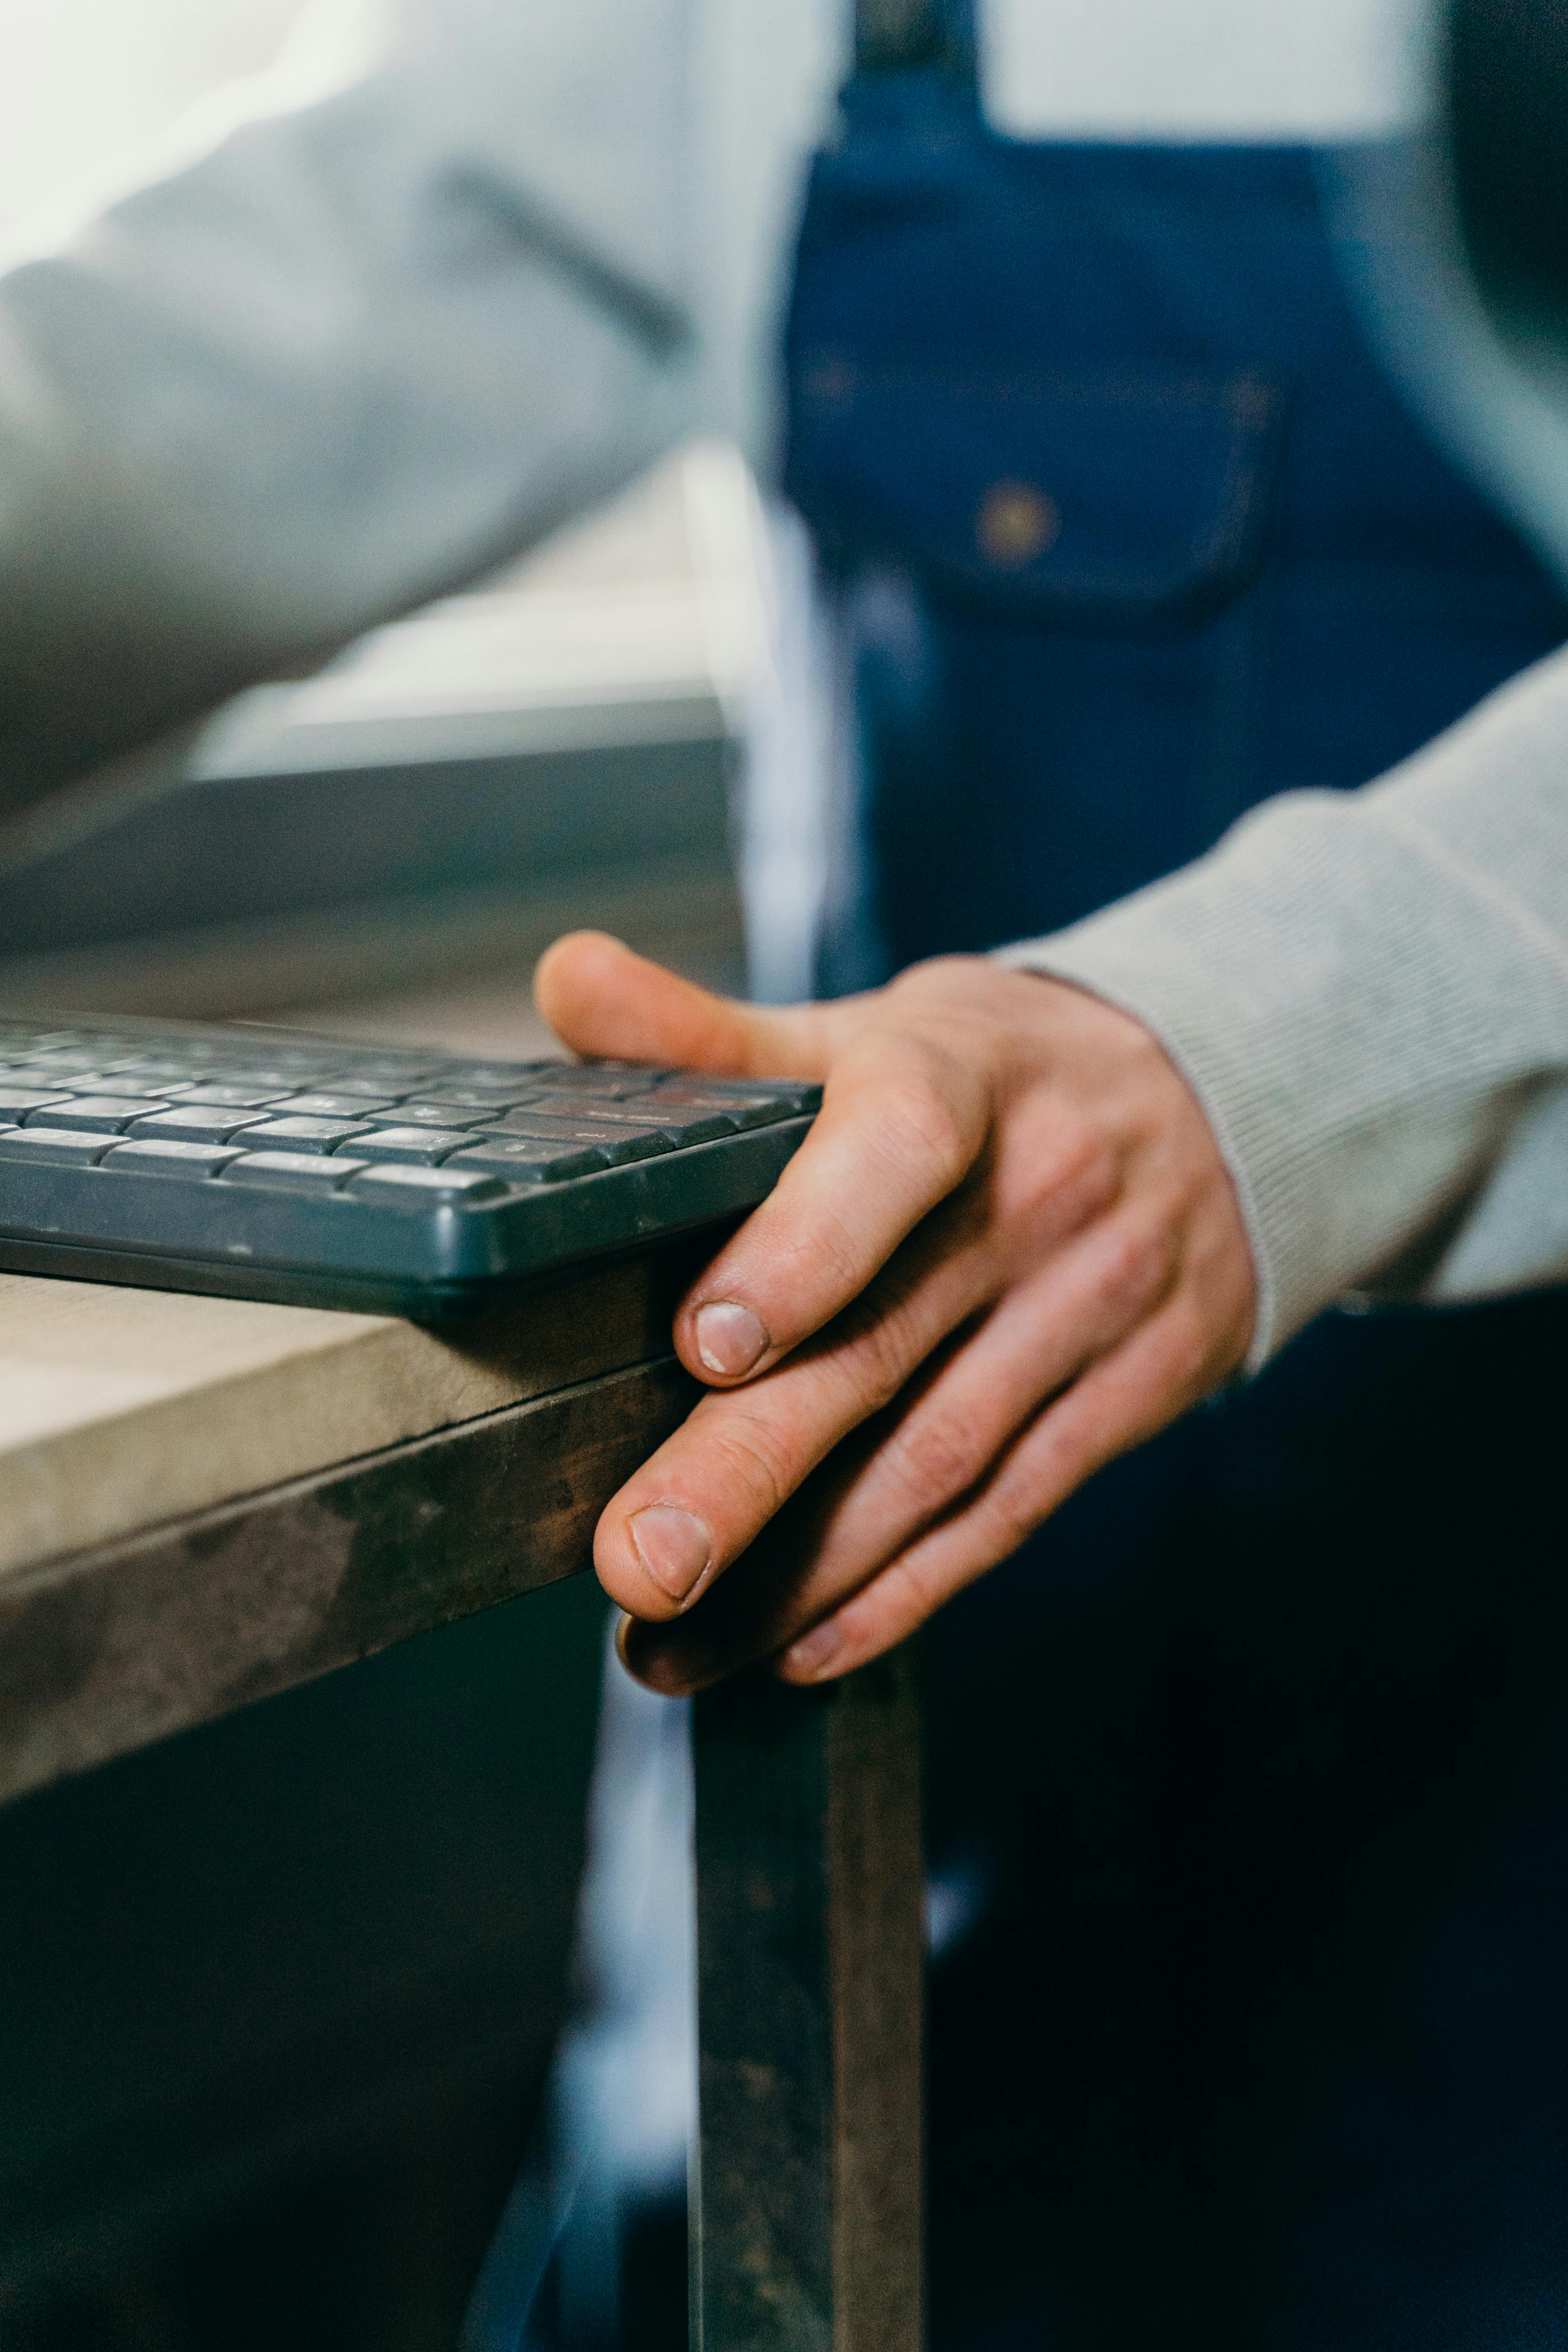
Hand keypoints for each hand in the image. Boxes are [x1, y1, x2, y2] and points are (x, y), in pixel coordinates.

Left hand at [534, 931, 1256, 1690]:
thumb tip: (562, 978)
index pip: (892, 1152)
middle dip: (750, 1469)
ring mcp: (1098, 1303)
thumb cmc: (1000, 1073)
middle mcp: (1040, 1194)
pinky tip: (800, 1646)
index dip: (805, 1248)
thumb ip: (710, 1034)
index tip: (707, 1344)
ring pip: (939, 1463)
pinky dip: (902, 1590)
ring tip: (667, 1644)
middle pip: (883, 1349)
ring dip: (801, 1573)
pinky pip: (1009, 1509)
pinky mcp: (1136, 1390)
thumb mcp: (877, 1029)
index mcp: (961, 1078)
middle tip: (636, 1560)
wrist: (1226, 1094)